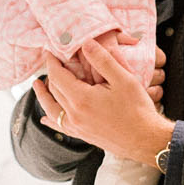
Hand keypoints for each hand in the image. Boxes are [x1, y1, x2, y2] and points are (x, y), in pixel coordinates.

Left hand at [36, 41, 173, 166]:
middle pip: (54, 90)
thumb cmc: (137, 110)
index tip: (50, 51)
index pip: (58, 76)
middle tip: (52, 62)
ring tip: (37, 85)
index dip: (52, 62)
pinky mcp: (83, 135)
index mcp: (81, 99)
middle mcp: (74, 115)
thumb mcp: (123, 79)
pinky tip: (45, 119)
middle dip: (51, 74)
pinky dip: (51, 119)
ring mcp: (77, 127)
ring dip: (44, 95)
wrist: (146, 140)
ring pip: (53, 108)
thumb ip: (103, 60)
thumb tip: (86, 43)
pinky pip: (60, 126)